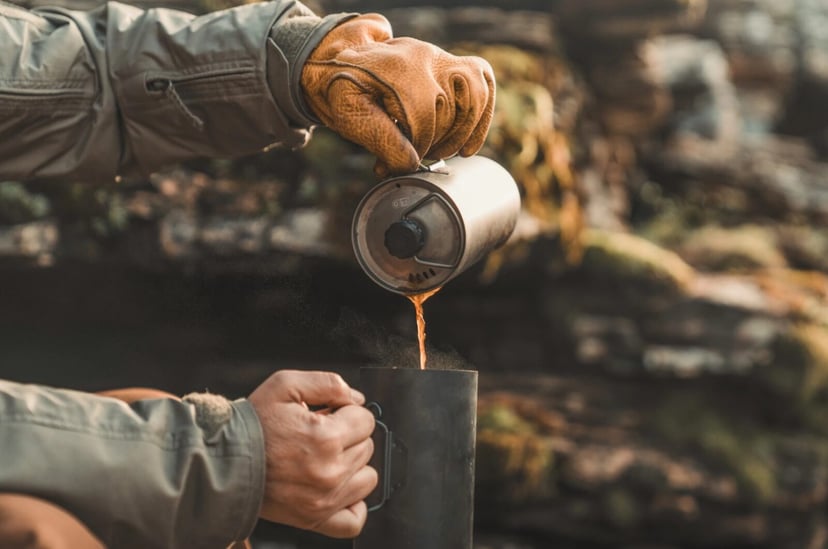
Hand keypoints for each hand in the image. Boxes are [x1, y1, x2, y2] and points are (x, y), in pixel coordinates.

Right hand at [248, 370, 376, 537]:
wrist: (224, 461)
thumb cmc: (253, 426)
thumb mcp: (285, 385)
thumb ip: (327, 383)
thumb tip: (355, 397)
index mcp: (325, 437)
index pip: (366, 420)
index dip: (347, 413)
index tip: (330, 415)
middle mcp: (329, 471)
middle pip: (367, 446)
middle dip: (348, 436)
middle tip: (320, 435)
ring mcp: (324, 499)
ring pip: (367, 478)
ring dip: (353, 465)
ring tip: (327, 458)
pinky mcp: (315, 519)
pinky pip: (354, 520)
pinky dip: (352, 503)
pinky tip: (339, 487)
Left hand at [301, 13, 495, 176]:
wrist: (343, 59)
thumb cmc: (345, 89)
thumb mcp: (349, 114)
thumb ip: (378, 139)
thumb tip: (411, 164)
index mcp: (396, 69)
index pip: (423, 119)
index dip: (415, 148)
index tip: (398, 163)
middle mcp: (424, 57)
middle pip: (449, 110)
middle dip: (432, 144)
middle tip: (413, 157)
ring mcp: (440, 57)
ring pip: (473, 96)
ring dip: (459, 134)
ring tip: (436, 152)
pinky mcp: (453, 62)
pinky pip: (484, 82)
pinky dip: (482, 117)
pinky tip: (467, 148)